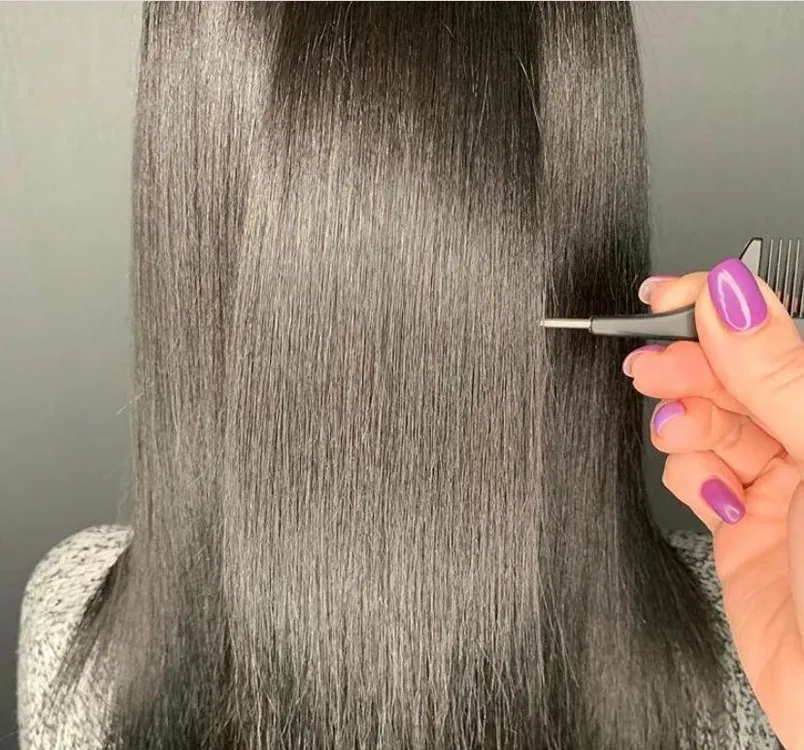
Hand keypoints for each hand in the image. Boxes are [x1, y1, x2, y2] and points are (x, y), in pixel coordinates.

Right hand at [625, 259, 803, 749]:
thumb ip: (776, 374)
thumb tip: (730, 295)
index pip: (769, 333)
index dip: (716, 308)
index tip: (667, 297)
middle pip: (731, 375)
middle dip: (686, 365)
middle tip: (650, 366)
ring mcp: (778, 483)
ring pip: (708, 423)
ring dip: (683, 421)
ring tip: (679, 434)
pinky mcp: (742, 524)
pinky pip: (698, 475)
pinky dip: (689, 473)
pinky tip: (709, 490)